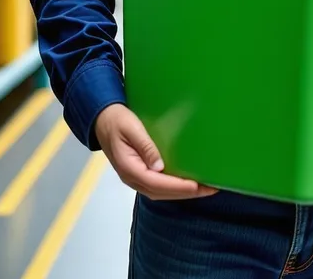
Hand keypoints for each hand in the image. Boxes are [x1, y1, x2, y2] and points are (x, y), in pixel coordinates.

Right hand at [94, 103, 217, 200]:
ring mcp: (134, 177)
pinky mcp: (139, 173)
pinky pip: (157, 186)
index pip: (156, 183)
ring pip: (160, 192)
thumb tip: (159, 166)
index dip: (177, 186)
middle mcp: (131, 177)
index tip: (197, 186)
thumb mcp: (132, 128)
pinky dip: (173, 187)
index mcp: (128, 167)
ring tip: (203, 188)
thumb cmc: (117, 121)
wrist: (102, 120)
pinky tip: (186, 183)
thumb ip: (145, 146)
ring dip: (181, 192)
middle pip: (161, 192)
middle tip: (209, 189)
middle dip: (186, 193)